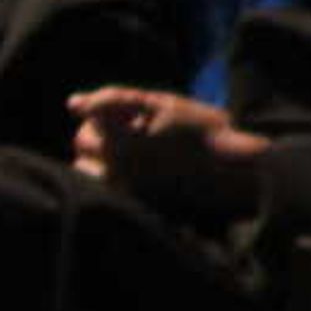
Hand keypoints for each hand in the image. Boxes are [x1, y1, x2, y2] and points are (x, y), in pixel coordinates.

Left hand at [66, 85, 270, 222]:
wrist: (238, 176)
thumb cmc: (204, 133)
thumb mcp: (164, 105)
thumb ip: (114, 99)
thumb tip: (72, 103)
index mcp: (121, 144)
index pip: (87, 125)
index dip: (108, 117)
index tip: (133, 119)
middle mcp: (116, 173)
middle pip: (82, 147)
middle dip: (101, 137)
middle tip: (135, 135)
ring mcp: (124, 196)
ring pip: (86, 172)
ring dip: (100, 162)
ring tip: (133, 158)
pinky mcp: (135, 211)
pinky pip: (105, 193)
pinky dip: (112, 183)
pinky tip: (138, 177)